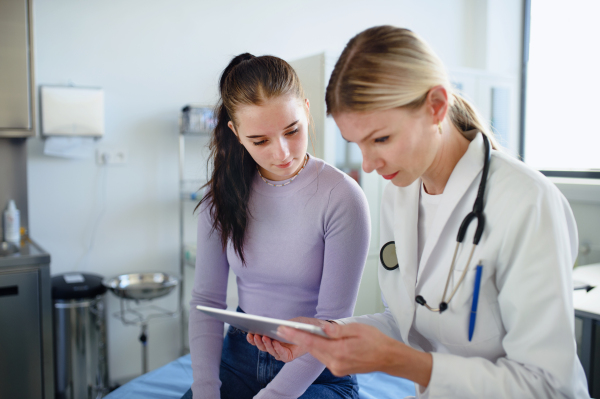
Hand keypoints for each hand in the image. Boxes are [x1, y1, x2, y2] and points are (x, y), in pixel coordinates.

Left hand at [246, 317, 327, 361]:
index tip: (276, 342)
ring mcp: (276, 348)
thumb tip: (280, 328)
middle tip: (263, 336)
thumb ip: (294, 330)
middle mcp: (283, 352)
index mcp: (292, 353)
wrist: (310, 327)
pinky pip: (261, 343)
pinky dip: (255, 340)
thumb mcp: (305, 328)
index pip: (284, 355)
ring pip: (265, 348)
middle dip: (266, 344)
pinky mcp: (270, 342)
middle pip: (272, 352)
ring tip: (254, 334)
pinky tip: (250, 333)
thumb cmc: (309, 328)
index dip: (279, 350)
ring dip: (259, 342)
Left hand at [277, 322, 431, 387]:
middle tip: (285, 328)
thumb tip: (322, 328)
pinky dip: (319, 349)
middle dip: (298, 338)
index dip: (295, 335)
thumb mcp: (357, 329)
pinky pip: (323, 357)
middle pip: (312, 348)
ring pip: (317, 353)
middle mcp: (336, 363)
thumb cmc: (375, 341)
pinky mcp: (338, 370)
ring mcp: (337, 368)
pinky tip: (317, 341)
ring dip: (309, 343)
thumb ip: (338, 330)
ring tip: (298, 332)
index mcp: (340, 351)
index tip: (282, 329)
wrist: (388, 358)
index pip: (312, 342)